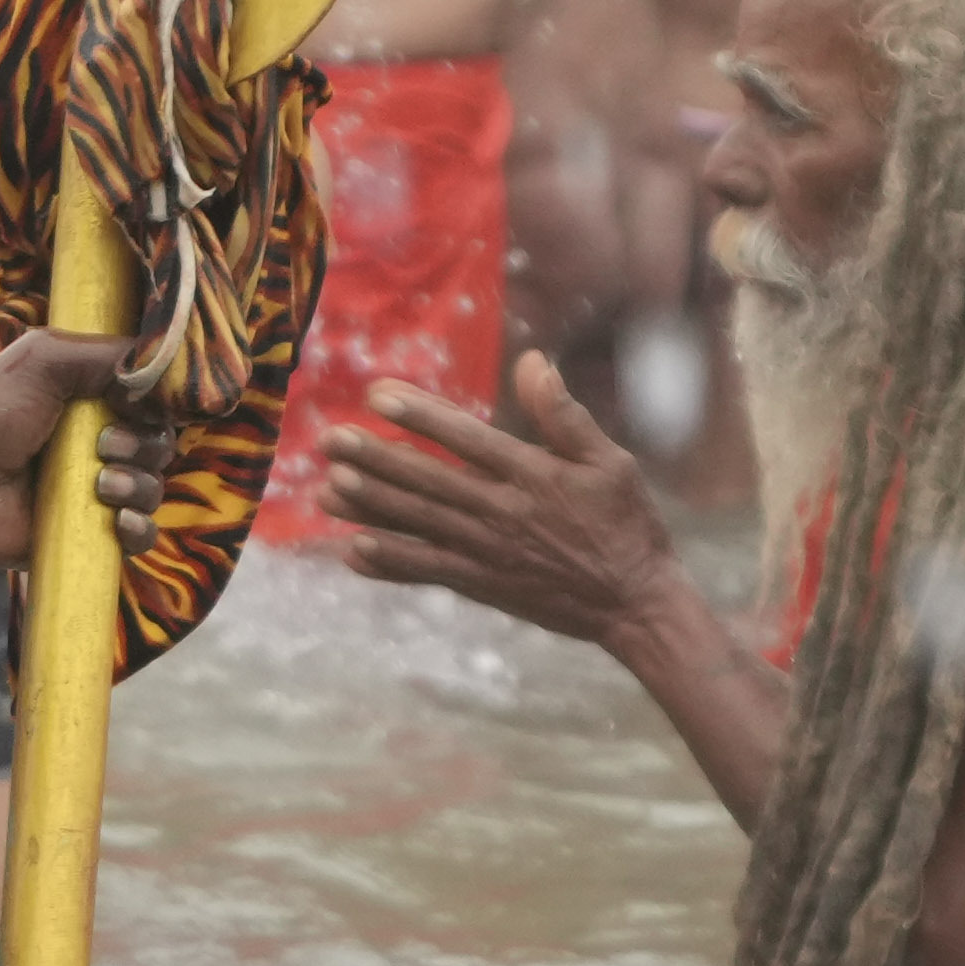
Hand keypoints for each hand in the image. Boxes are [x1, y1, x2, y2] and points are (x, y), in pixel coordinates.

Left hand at [0, 325, 170, 582]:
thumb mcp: (40, 361)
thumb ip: (103, 353)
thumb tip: (164, 364)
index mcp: (84, 395)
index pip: (147, 395)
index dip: (152, 399)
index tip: (136, 400)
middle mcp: (93, 438)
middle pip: (158, 439)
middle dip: (142, 442)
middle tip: (104, 445)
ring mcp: (93, 486)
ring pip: (153, 484)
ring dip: (137, 483)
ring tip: (100, 484)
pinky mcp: (90, 530)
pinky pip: (142, 533)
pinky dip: (138, 527)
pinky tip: (114, 519)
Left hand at [327, 355, 684, 646]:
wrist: (637, 604)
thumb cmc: (627, 525)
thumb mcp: (612, 463)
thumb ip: (566, 415)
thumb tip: (532, 361)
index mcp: (534, 476)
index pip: (467, 438)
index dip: (420, 415)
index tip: (376, 393)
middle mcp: (503, 512)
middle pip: (430, 480)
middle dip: (375, 459)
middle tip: (329, 439)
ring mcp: (489, 552)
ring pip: (420, 524)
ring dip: (371, 506)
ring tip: (327, 488)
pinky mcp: (483, 584)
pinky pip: (430, 571)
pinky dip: (392, 562)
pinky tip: (353, 552)